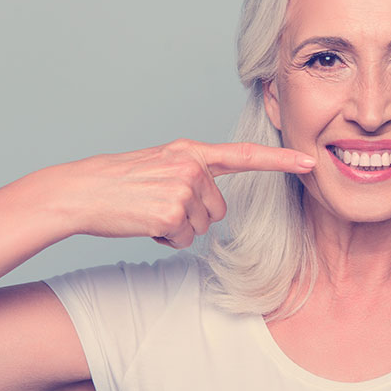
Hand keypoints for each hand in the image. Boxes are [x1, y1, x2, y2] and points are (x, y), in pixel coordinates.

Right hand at [44, 139, 314, 247]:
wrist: (81, 191)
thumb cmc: (121, 181)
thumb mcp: (161, 163)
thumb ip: (194, 171)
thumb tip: (215, 200)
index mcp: (191, 151)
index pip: (245, 155)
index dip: (280, 161)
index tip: (309, 162)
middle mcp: (192, 165)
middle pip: (219, 208)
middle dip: (194, 215)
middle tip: (159, 204)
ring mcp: (183, 188)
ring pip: (202, 226)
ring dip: (179, 228)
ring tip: (149, 211)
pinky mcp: (172, 212)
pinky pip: (184, 239)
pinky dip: (166, 239)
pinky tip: (145, 223)